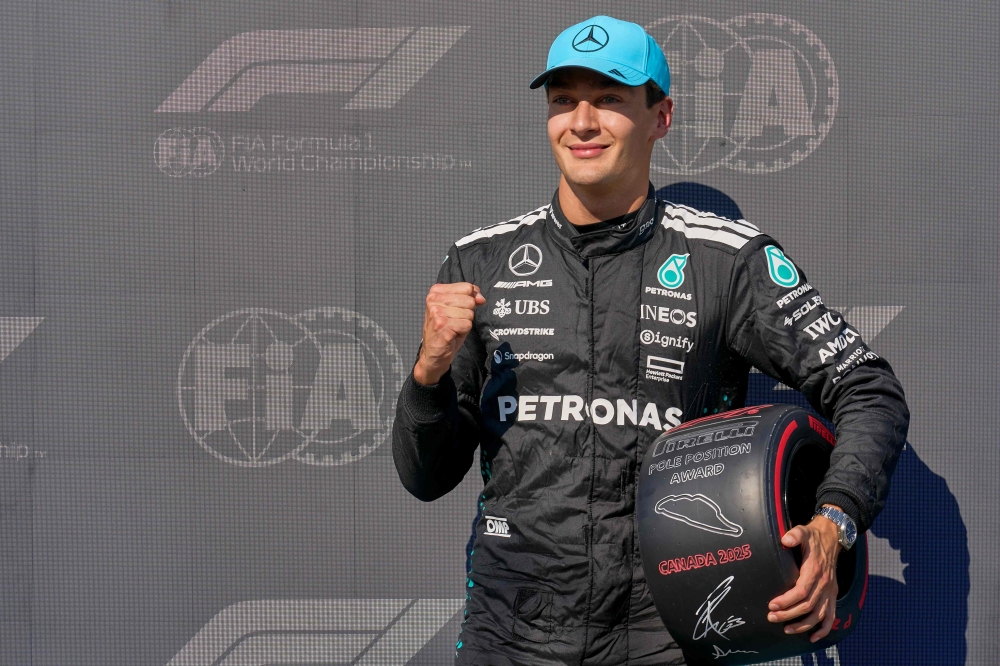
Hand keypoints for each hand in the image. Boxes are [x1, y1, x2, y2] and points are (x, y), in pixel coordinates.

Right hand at [414, 282, 485, 385]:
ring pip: (469, 313)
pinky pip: (467, 324)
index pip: (466, 287)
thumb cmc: (445, 330)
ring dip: (464, 323)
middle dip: (467, 313)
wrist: (433, 353)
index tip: (460, 309)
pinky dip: (463, 331)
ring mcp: (437, 313)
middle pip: (469, 300)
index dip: (470, 299)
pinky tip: (452, 334)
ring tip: (452, 328)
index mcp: (435, 292)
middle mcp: (434, 300)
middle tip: (454, 321)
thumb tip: (481, 298)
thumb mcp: (456, 309)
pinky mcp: (442, 326)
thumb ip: (468, 298)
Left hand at [766, 506, 842, 641]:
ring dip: (803, 625)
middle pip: (807, 606)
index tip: (771, 605)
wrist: (832, 537)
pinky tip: (813, 638)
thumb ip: (795, 535)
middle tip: (771, 617)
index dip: (786, 600)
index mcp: (815, 570)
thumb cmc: (813, 537)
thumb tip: (785, 539)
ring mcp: (830, 591)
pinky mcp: (833, 595)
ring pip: (819, 615)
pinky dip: (824, 630)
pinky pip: (831, 616)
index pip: (801, 591)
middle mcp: (824, 584)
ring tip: (786, 629)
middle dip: (788, 614)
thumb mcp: (803, 531)